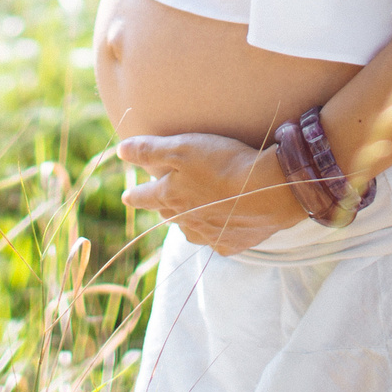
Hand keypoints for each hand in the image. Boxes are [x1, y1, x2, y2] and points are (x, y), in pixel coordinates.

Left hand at [120, 133, 306, 254]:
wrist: (270, 190)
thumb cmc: (223, 163)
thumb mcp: (183, 147)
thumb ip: (150, 150)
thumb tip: (121, 151)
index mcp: (170, 197)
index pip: (144, 197)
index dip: (134, 195)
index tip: (126, 197)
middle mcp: (185, 220)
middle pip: (168, 214)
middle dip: (163, 207)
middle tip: (162, 202)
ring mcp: (209, 235)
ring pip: (191, 229)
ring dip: (189, 221)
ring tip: (190, 215)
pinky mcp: (232, 244)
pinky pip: (218, 239)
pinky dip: (217, 231)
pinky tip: (223, 226)